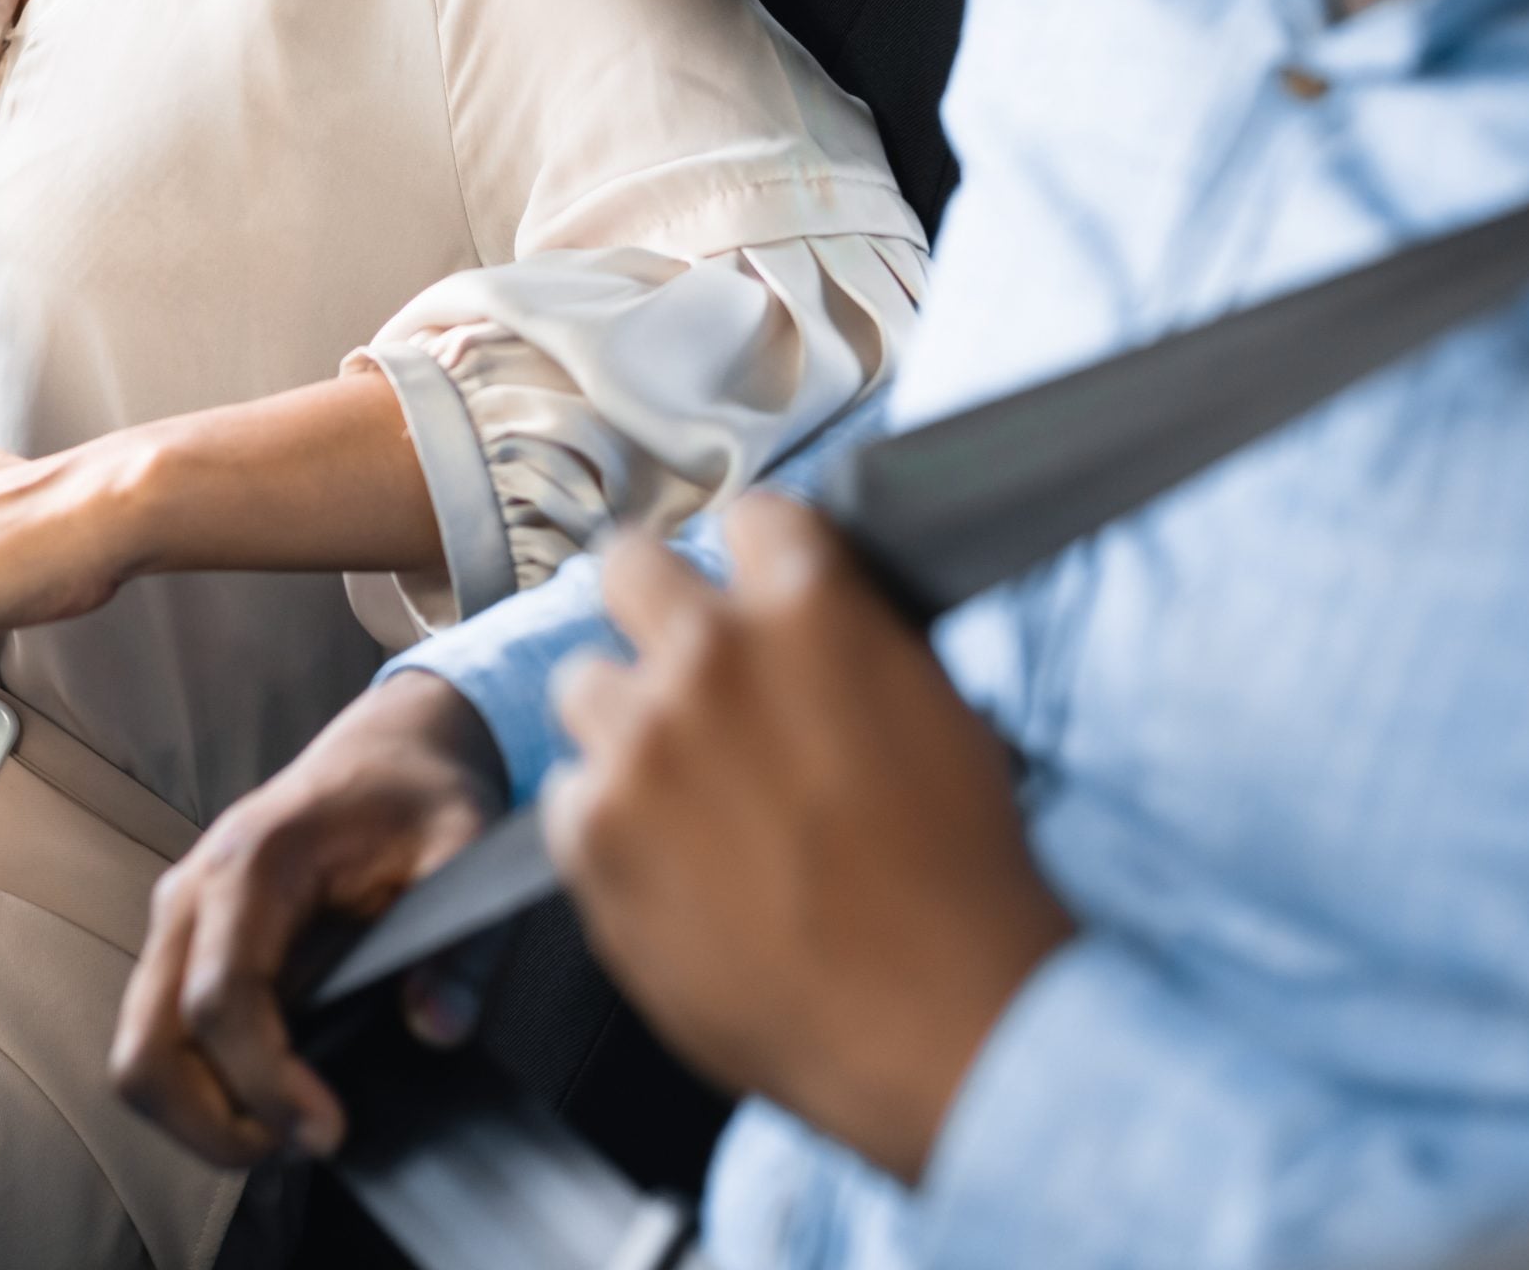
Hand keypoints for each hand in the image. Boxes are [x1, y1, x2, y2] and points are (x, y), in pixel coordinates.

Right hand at [112, 674, 509, 1164]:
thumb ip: (461, 944)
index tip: (329, 1130)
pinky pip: (160, 1038)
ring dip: (202, 1116)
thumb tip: (436, 1028)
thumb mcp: (467, 851)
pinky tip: (274, 1097)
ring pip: (142, 1052)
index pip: (220, 1001)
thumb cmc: (420, 795)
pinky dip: (202, 1090)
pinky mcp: (185, 946)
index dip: (265, 1086)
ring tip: (291, 1128)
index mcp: (253, 860)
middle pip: (149, 1045)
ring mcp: (178, 921)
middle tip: (302, 1144)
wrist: (387, 748)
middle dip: (213, 1124)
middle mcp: (193, 892)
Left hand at [546, 495, 1076, 1184]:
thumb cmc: (960, 873)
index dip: (753, 562)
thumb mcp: (937, 708)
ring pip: (583, 683)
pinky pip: (568, 795)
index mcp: (810, 603)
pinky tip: (669, 868)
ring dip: (623, 724)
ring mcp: (642, 739)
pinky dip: (606, 823)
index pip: (747, 515)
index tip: (753, 600)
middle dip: (654, 608)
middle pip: (627, 564)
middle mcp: (710, 652)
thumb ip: (851, 640)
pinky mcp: (593, 830)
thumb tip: (812, 620)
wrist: (939, 1015)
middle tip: (684, 670)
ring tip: (680, 793)